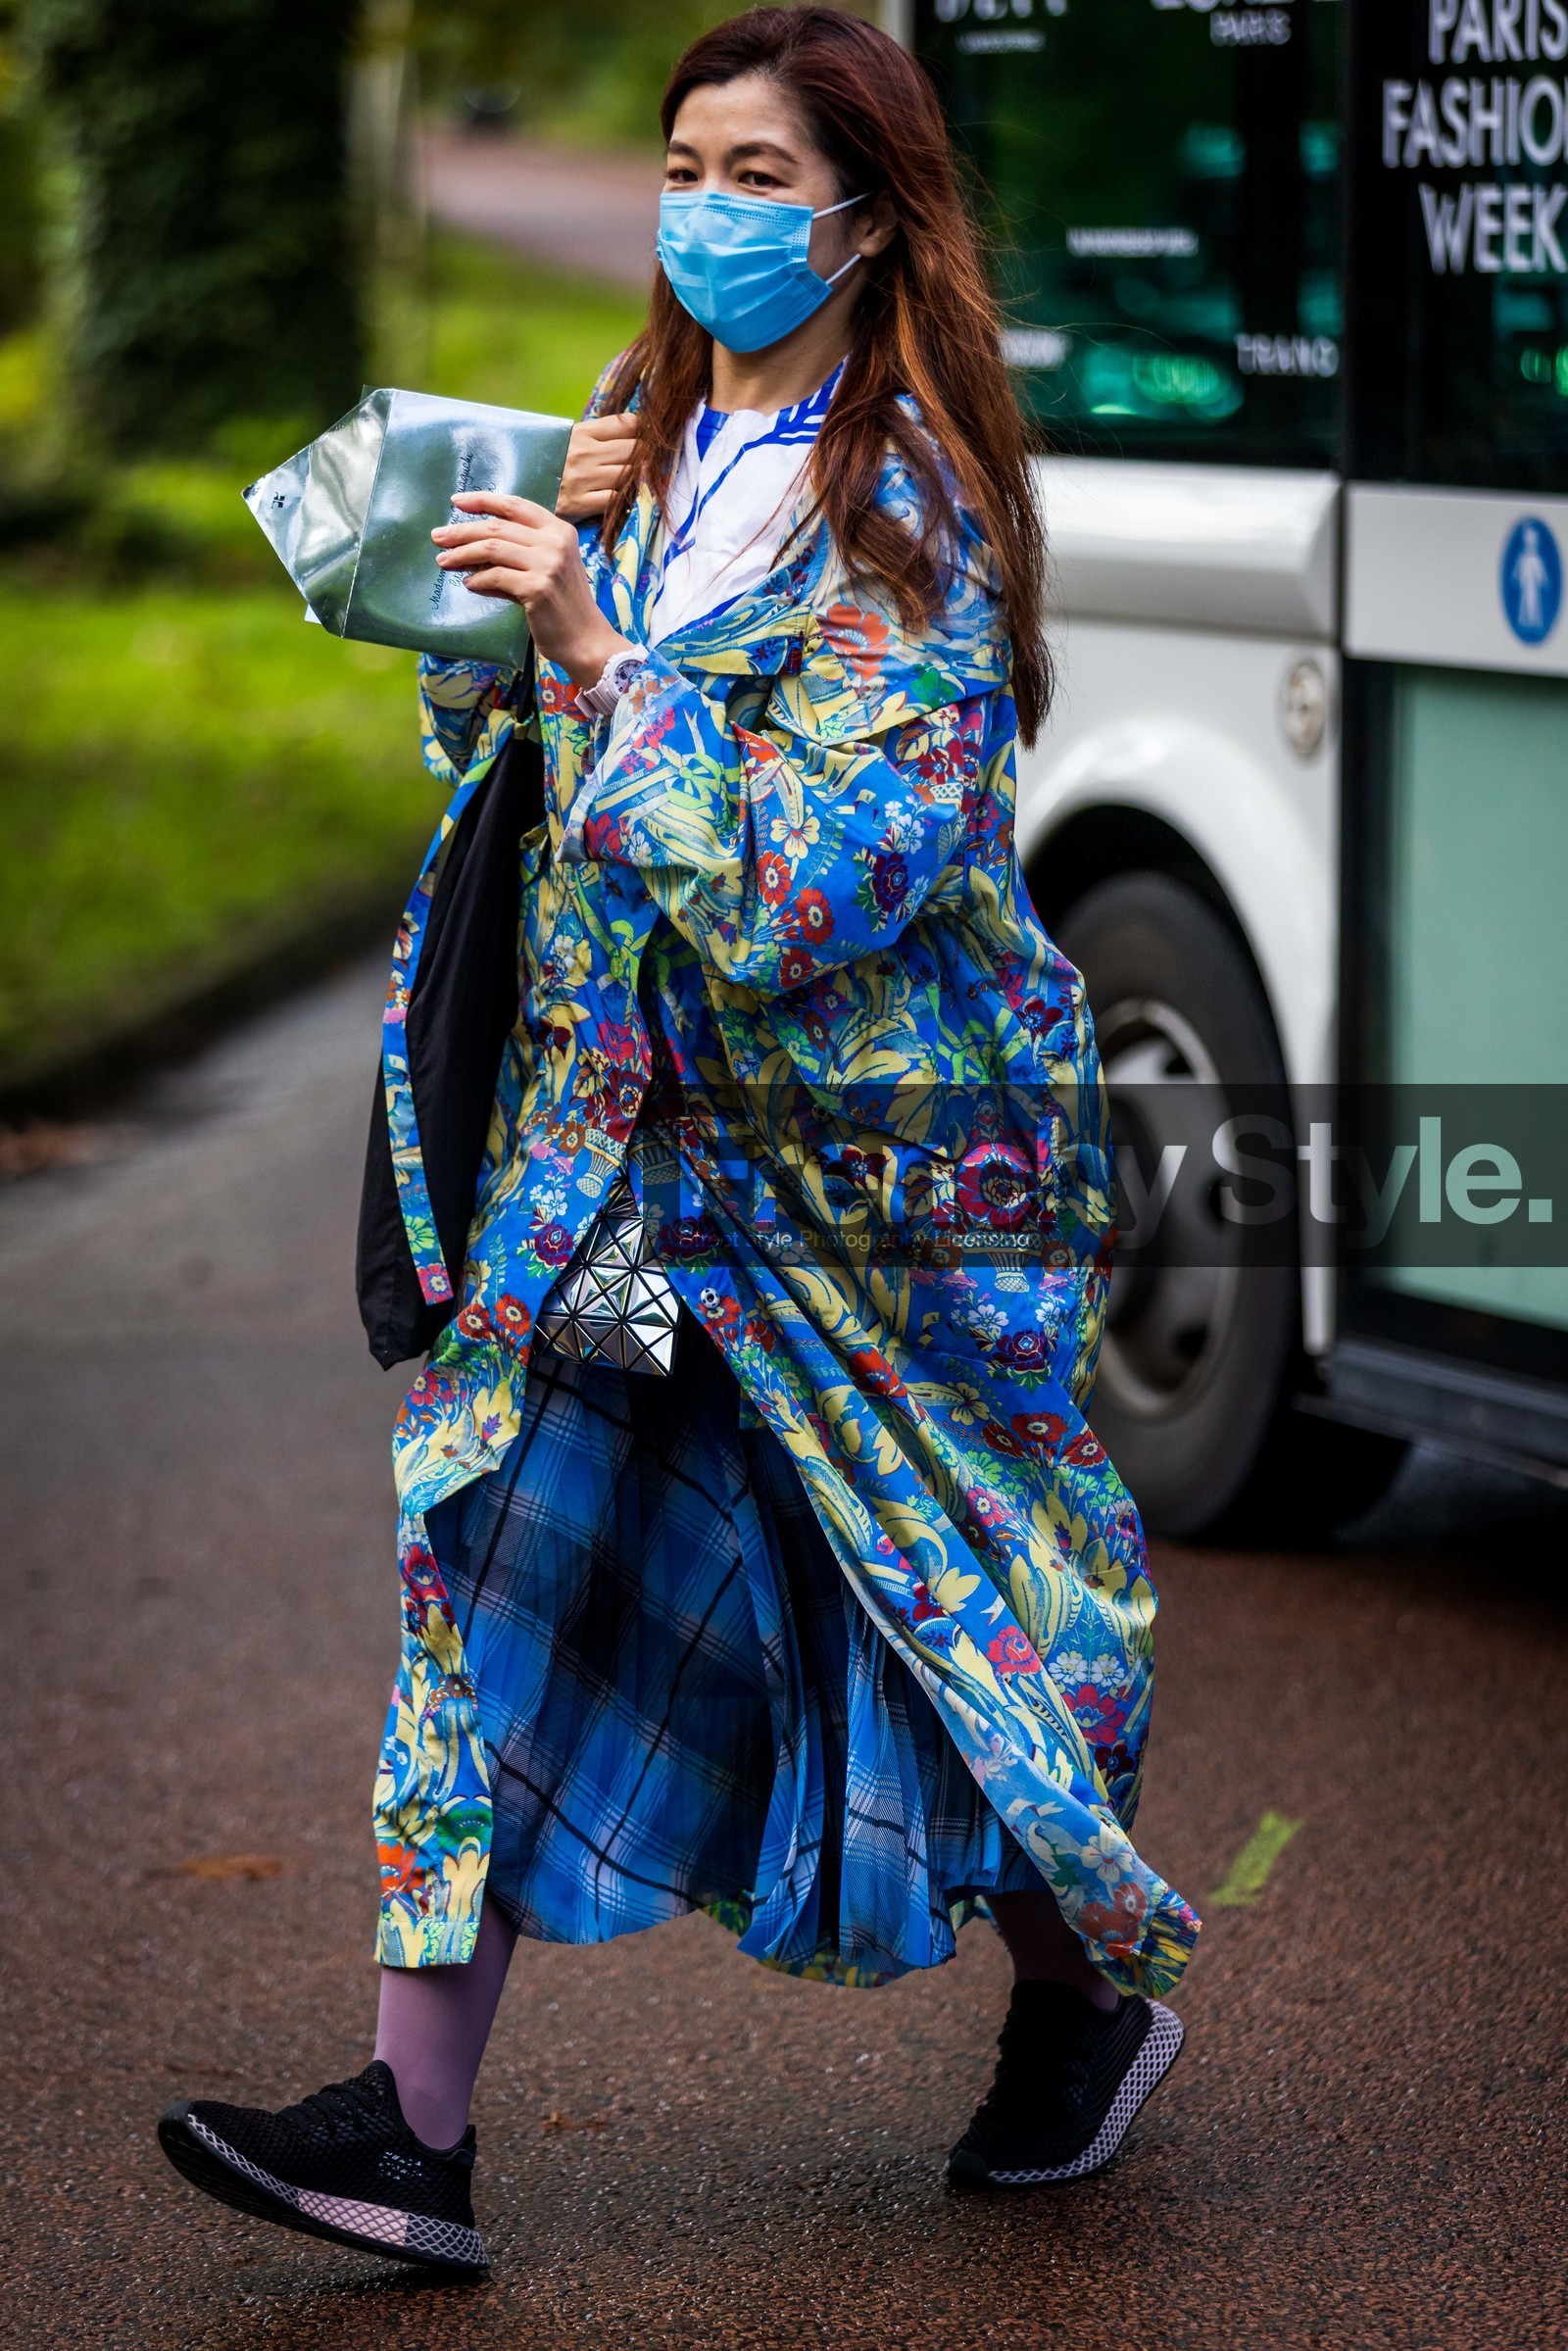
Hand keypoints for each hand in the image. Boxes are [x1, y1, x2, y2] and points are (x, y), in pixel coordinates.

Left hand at [433, 493, 628, 684]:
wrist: (586, 639)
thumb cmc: (563, 605)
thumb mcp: (545, 570)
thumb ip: (515, 556)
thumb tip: (471, 550)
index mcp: (559, 530)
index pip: (515, 506)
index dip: (483, 500)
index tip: (456, 501)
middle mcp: (555, 542)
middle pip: (497, 527)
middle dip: (462, 531)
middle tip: (438, 537)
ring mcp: (548, 564)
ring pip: (492, 549)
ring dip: (462, 554)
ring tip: (443, 561)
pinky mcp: (537, 588)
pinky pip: (495, 577)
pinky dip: (477, 580)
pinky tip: (468, 583)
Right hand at [556, 412, 638, 521]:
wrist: (521, 490)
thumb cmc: (550, 465)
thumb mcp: (569, 441)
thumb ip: (597, 435)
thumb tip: (633, 429)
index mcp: (582, 433)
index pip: (626, 424)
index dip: (640, 432)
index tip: (643, 440)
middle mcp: (584, 453)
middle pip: (633, 449)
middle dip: (644, 457)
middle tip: (645, 464)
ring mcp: (583, 478)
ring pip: (628, 474)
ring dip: (635, 479)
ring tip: (634, 481)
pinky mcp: (580, 503)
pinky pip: (615, 498)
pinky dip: (622, 498)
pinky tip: (621, 499)